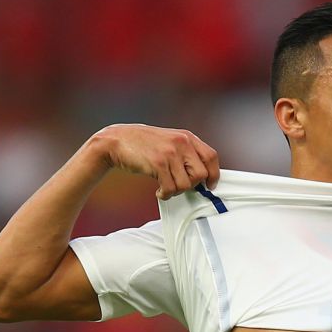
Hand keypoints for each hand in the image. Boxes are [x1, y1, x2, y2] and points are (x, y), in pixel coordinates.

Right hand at [93, 124, 219, 199]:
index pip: (211, 157)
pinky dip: (166, 194)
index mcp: (187, 137)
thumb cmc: (143, 144)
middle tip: (179, 185)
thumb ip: (186, 153)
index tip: (210, 185)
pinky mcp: (158, 163)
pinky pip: (171, 188)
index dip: (214, 174)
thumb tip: (203, 176)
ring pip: (186, 184)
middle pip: (201, 174)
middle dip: (192, 185)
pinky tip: (159, 191)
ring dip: (176, 191)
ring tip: (166, 187)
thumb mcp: (170, 142)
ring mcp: (170, 152)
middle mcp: (181, 142)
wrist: (117, 140)